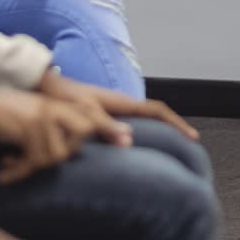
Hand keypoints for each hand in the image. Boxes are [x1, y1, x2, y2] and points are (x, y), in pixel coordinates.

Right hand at [0, 88, 123, 183]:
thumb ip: (49, 126)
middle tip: (32, 161)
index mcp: (55, 104)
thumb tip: (65, 152)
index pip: (89, 115)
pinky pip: (34, 161)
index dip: (107, 127)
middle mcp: (54, 108)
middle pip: (81, 137)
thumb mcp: (28, 116)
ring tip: (11, 165)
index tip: (126, 140)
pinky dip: (18, 171)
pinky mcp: (29, 128)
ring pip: (57, 155)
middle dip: (64, 153)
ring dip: (31, 166)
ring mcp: (43, 116)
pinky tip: (4, 174)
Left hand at [38, 70, 199, 144]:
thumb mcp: (84, 113)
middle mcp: (122, 105)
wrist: (47, 88)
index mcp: (122, 102)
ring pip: (143, 121)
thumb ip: (105, 126)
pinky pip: (130, 126)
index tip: (192, 137)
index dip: (176, 124)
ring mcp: (114, 110)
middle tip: (187, 148)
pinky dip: (141, 136)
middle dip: (173, 129)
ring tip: (170, 151)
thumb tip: (130, 140)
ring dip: (158, 133)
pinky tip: (138, 150)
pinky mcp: (104, 116)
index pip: (158, 111)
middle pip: (155, 116)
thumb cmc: (64, 99)